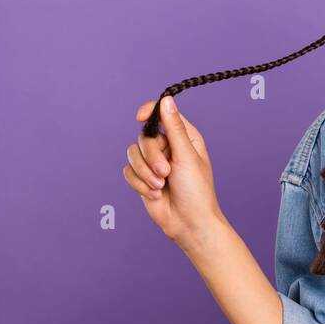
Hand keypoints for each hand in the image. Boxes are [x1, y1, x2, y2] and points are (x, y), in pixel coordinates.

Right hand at [123, 96, 224, 248]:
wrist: (189, 223)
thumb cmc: (196, 191)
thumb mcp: (187, 156)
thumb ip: (174, 129)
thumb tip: (167, 100)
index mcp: (185, 137)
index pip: (163, 114)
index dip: (149, 111)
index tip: (139, 117)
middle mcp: (168, 147)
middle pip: (143, 137)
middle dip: (151, 157)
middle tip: (166, 172)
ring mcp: (154, 162)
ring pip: (132, 154)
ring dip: (145, 173)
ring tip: (161, 186)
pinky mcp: (142, 177)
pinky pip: (128, 171)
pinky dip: (139, 184)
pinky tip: (155, 194)